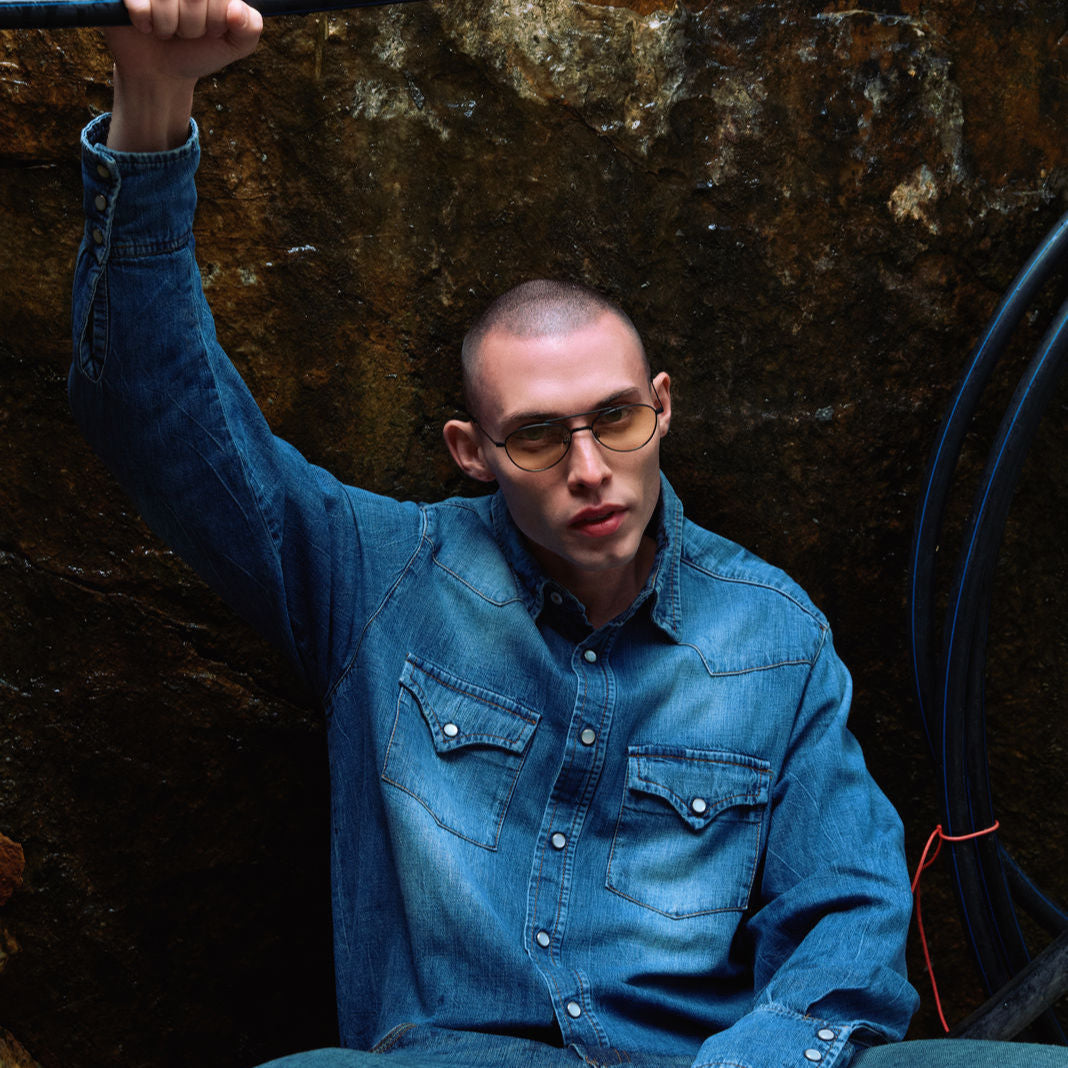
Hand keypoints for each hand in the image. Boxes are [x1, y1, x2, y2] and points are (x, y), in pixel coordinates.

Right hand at [105, 0, 262, 151]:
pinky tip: (145, 26)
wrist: (162, 71)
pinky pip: (139, 2)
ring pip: (166, 0)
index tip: (212, 29)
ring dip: (168, 26)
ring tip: (166, 30)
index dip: (217, 19)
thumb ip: (250, 27)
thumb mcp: (233, 44)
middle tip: (186, 32)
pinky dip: (145, 21)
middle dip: (194, 25)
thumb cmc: (197, 50)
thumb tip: (236, 8)